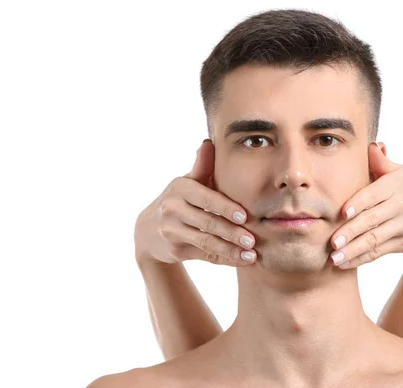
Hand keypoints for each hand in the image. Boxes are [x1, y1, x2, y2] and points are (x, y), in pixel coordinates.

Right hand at [134, 139, 257, 266]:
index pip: (206, 198)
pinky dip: (225, 259)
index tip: (245, 216)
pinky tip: (242, 260)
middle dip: (232, 232)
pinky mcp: (175, 250)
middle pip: (207, 222)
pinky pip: (205, 255)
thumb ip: (203, 166)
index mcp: (181, 188)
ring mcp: (172, 231)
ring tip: (251, 254)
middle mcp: (173, 209)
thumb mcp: (189, 181)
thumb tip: (209, 142)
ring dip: (230, 249)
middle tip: (253, 239)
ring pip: (206, 242)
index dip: (225, 208)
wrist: (148, 229)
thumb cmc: (180, 199)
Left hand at [329, 142, 402, 268]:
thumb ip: (381, 163)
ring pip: (375, 239)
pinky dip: (361, 259)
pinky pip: (380, 252)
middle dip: (351, 231)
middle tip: (332, 242)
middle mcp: (402, 205)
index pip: (374, 194)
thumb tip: (370, 145)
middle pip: (373, 219)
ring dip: (354, 250)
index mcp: (396, 184)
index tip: (342, 213)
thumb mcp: (402, 173)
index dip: (358, 203)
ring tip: (334, 258)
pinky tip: (344, 264)